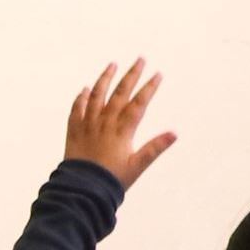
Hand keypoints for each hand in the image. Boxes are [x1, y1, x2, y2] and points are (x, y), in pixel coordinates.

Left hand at [64, 59, 175, 188]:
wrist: (82, 189)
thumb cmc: (112, 180)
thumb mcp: (137, 166)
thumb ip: (155, 148)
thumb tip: (174, 134)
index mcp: (122, 130)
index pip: (139, 103)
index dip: (149, 88)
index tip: (157, 74)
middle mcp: (105, 123)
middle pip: (119, 93)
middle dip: (131, 75)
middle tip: (139, 59)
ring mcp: (88, 125)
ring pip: (96, 95)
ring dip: (105, 78)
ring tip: (112, 65)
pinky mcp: (74, 131)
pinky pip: (77, 109)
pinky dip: (81, 97)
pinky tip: (85, 89)